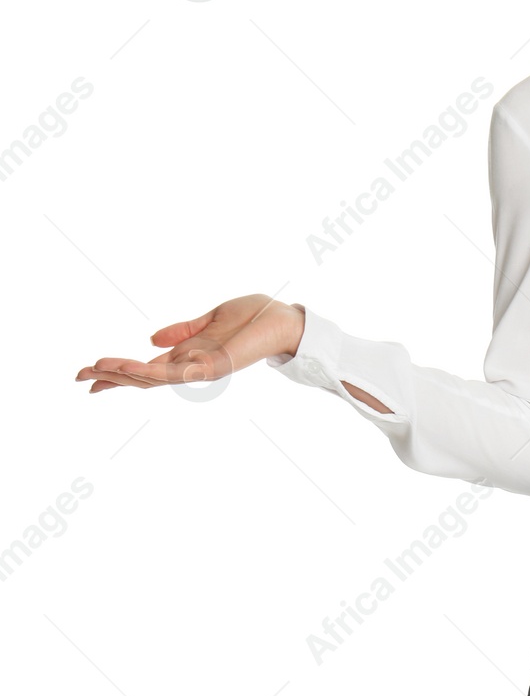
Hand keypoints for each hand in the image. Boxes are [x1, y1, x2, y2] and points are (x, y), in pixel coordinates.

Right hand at [76, 294, 304, 393]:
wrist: (284, 318)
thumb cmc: (255, 317)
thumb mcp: (212, 319)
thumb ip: (183, 331)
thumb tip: (151, 340)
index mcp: (189, 355)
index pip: (147, 370)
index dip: (119, 372)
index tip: (89, 376)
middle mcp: (192, 366)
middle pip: (143, 378)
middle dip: (111, 378)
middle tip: (78, 377)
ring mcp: (201, 369)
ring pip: (153, 378)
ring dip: (123, 374)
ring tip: (94, 369)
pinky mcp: (212, 366)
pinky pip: (176, 373)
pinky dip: (150, 371)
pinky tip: (129, 367)